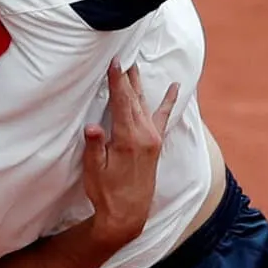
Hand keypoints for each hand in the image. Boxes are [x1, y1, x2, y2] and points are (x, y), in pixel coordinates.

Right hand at [82, 61, 180, 248]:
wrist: (128, 215)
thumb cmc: (106, 193)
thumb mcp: (94, 171)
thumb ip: (95, 148)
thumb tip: (91, 127)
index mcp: (128, 139)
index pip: (121, 102)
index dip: (116, 80)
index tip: (113, 61)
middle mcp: (145, 136)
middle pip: (134, 98)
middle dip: (126, 76)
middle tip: (122, 53)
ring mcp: (153, 139)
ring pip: (145, 103)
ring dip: (139, 83)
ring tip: (135, 64)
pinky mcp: (156, 144)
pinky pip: (164, 117)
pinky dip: (169, 101)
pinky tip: (175, 86)